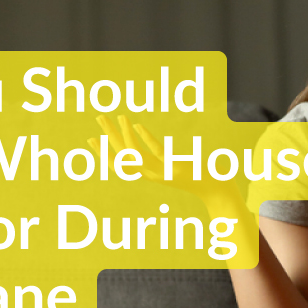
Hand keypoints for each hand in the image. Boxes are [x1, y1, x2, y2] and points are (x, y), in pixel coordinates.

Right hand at [89, 115, 242, 209]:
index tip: (91, 139)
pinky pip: (155, 150)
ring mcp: (161, 172)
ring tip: (119, 115)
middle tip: (99, 117)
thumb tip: (152, 147)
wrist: (216, 191)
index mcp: (149, 174)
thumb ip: (160, 159)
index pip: (119, 165)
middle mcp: (151, 175)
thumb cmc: (197, 178)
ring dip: (125, 134)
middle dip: (109, 136)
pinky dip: (145, 137)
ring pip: (134, 154)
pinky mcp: (173, 166)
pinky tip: (137, 124)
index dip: (103, 153)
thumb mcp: (172, 168)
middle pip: (122, 156)